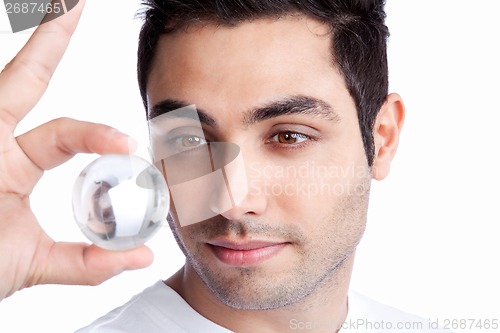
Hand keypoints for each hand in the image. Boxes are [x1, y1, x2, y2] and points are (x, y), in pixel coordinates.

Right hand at [0, 0, 152, 300]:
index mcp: (15, 164)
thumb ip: (89, 262)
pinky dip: (10, 75)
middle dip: (48, 40)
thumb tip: (143, 259)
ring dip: (29, 46)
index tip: (126, 143)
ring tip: (58, 3)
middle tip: (72, 3)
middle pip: (24, 80)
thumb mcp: (36, 264)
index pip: (64, 132)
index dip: (97, 134)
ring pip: (4, 81)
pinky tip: (24, 14)